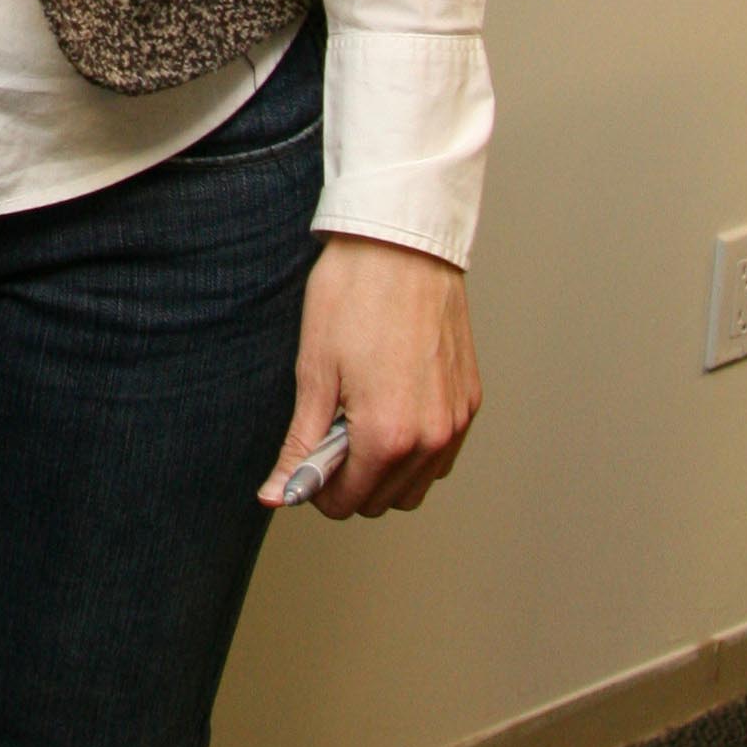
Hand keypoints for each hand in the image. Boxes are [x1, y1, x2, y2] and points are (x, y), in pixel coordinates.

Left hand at [260, 233, 481, 517]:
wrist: (400, 244)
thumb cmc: (354, 296)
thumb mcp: (314, 373)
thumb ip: (300, 446)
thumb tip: (277, 494)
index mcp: (387, 436)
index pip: (346, 502)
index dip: (316, 488)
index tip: (304, 459)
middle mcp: (431, 439)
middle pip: (382, 501)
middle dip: (349, 481)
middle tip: (327, 433)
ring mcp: (456, 421)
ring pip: (416, 485)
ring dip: (385, 471)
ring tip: (359, 419)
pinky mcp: (470, 402)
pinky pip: (442, 454)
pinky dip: (416, 450)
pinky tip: (391, 410)